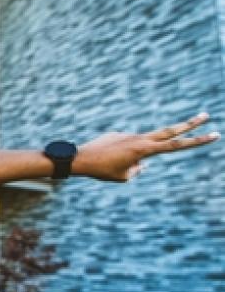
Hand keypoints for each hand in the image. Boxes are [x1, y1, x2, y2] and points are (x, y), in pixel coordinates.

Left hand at [74, 112, 219, 180]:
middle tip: (206, 115)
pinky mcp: (118, 134)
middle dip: (189, 124)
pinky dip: (119, 157)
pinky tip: (102, 160)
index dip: (196, 141)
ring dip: (137, 156)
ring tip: (114, 163)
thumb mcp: (124, 177)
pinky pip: (125, 148)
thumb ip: (138, 169)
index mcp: (144, 149)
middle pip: (170, 131)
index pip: (176, 145)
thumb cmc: (102, 170)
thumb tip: (141, 163)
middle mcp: (139, 139)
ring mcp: (129, 134)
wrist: (80, 158)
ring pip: (144, 144)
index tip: (214, 134)